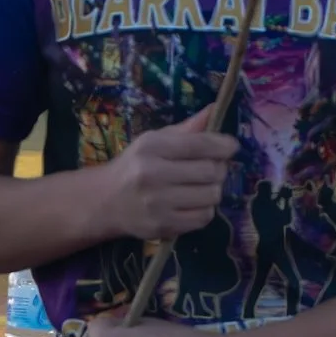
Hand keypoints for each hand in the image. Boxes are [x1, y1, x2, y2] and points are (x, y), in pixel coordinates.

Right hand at [92, 106, 238, 240]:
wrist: (104, 201)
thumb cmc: (134, 166)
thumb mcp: (153, 141)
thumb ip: (186, 130)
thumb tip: (214, 110)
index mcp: (152, 148)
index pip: (199, 144)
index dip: (223, 145)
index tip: (231, 147)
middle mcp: (153, 174)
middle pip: (210, 171)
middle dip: (219, 168)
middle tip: (214, 168)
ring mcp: (158, 203)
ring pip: (211, 196)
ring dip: (213, 190)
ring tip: (202, 186)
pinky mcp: (163, 226)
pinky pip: (203, 218)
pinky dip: (205, 210)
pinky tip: (194, 203)